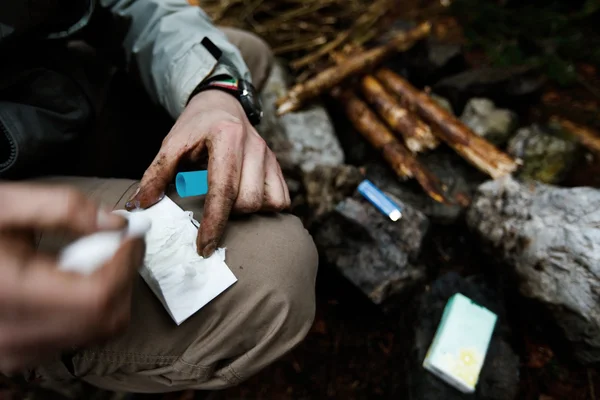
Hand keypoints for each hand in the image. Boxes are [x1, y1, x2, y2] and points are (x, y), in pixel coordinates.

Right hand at [0, 183, 144, 373]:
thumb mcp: (5, 205)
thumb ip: (63, 208)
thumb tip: (115, 224)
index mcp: (10, 293)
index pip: (98, 294)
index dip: (126, 261)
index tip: (132, 234)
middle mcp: (15, 334)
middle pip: (107, 317)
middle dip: (123, 275)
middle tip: (112, 242)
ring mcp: (18, 350)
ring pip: (100, 329)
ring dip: (109, 289)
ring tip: (80, 258)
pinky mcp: (21, 354)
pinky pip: (81, 335)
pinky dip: (91, 305)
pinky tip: (67, 278)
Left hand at [126, 89, 289, 256]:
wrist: (221, 105)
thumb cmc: (195, 127)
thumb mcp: (171, 144)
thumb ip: (156, 174)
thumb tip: (139, 206)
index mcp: (227, 137)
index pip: (223, 190)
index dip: (214, 223)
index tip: (203, 247)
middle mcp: (254, 146)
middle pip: (247, 201)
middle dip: (228, 213)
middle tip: (211, 206)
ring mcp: (269, 156)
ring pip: (266, 203)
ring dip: (246, 211)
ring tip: (228, 201)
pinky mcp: (277, 165)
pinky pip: (281, 200)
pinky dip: (265, 207)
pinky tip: (247, 200)